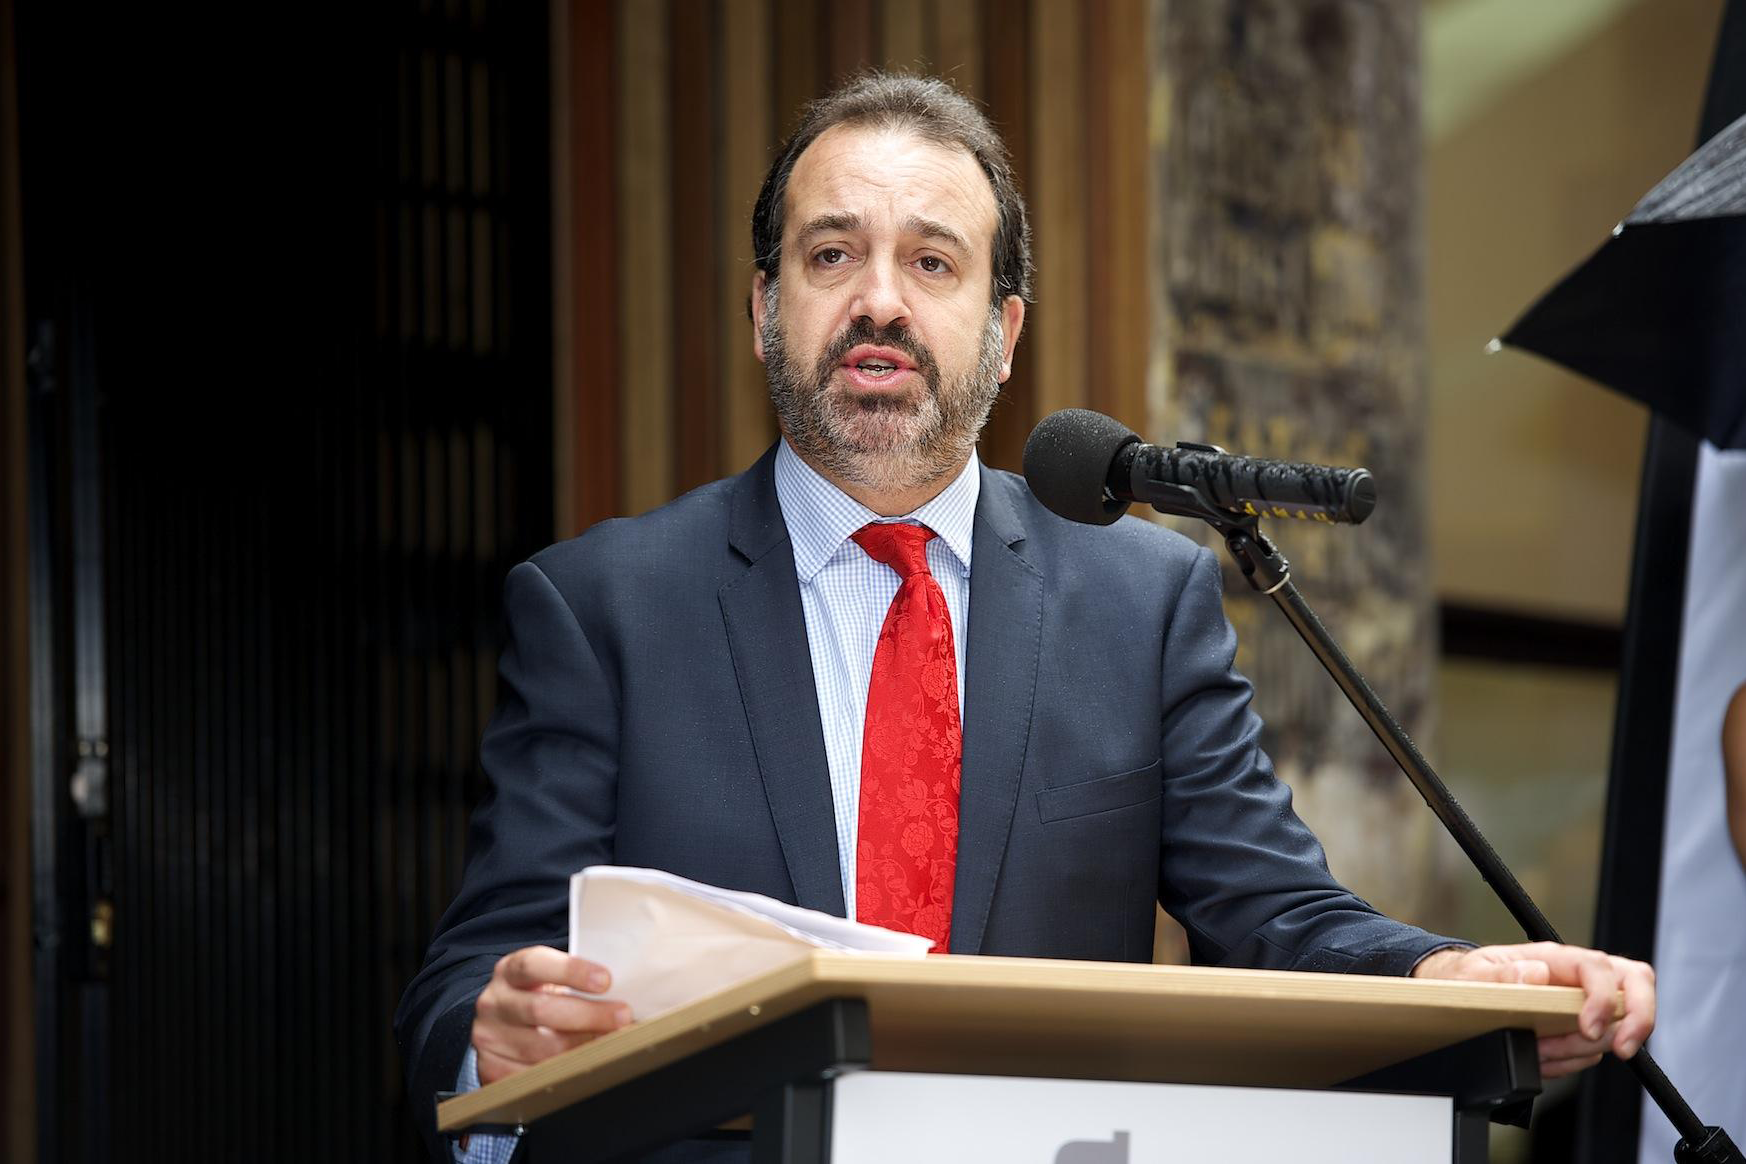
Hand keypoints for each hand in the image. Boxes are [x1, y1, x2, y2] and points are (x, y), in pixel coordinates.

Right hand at [472, 946, 632, 1085]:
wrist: (501, 1024)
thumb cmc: (537, 995)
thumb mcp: (549, 978)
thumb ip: (576, 980)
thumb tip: (626, 987)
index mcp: (510, 971)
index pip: (535, 964)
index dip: (571, 970)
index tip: (605, 980)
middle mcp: (495, 1002)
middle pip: (541, 1009)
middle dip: (588, 1015)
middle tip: (622, 1016)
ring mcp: (490, 1037)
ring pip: (541, 1048)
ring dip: (583, 1047)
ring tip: (613, 1041)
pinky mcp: (492, 1067)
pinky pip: (532, 1075)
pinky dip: (565, 1071)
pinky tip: (587, 1063)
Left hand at [1412, 941, 1655, 1078]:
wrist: (1462, 995)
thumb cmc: (1468, 978)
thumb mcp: (1472, 974)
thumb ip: (1500, 974)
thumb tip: (1534, 974)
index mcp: (1552, 958)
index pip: (1598, 968)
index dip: (1604, 998)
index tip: (1588, 1027)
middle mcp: (1575, 977)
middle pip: (1635, 984)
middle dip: (1637, 1020)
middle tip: (1619, 1049)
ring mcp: (1583, 1003)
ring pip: (1615, 1027)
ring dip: (1581, 1050)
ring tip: (1541, 1050)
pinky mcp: (1580, 1027)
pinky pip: (1594, 1050)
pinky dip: (1570, 1061)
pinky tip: (1543, 1056)